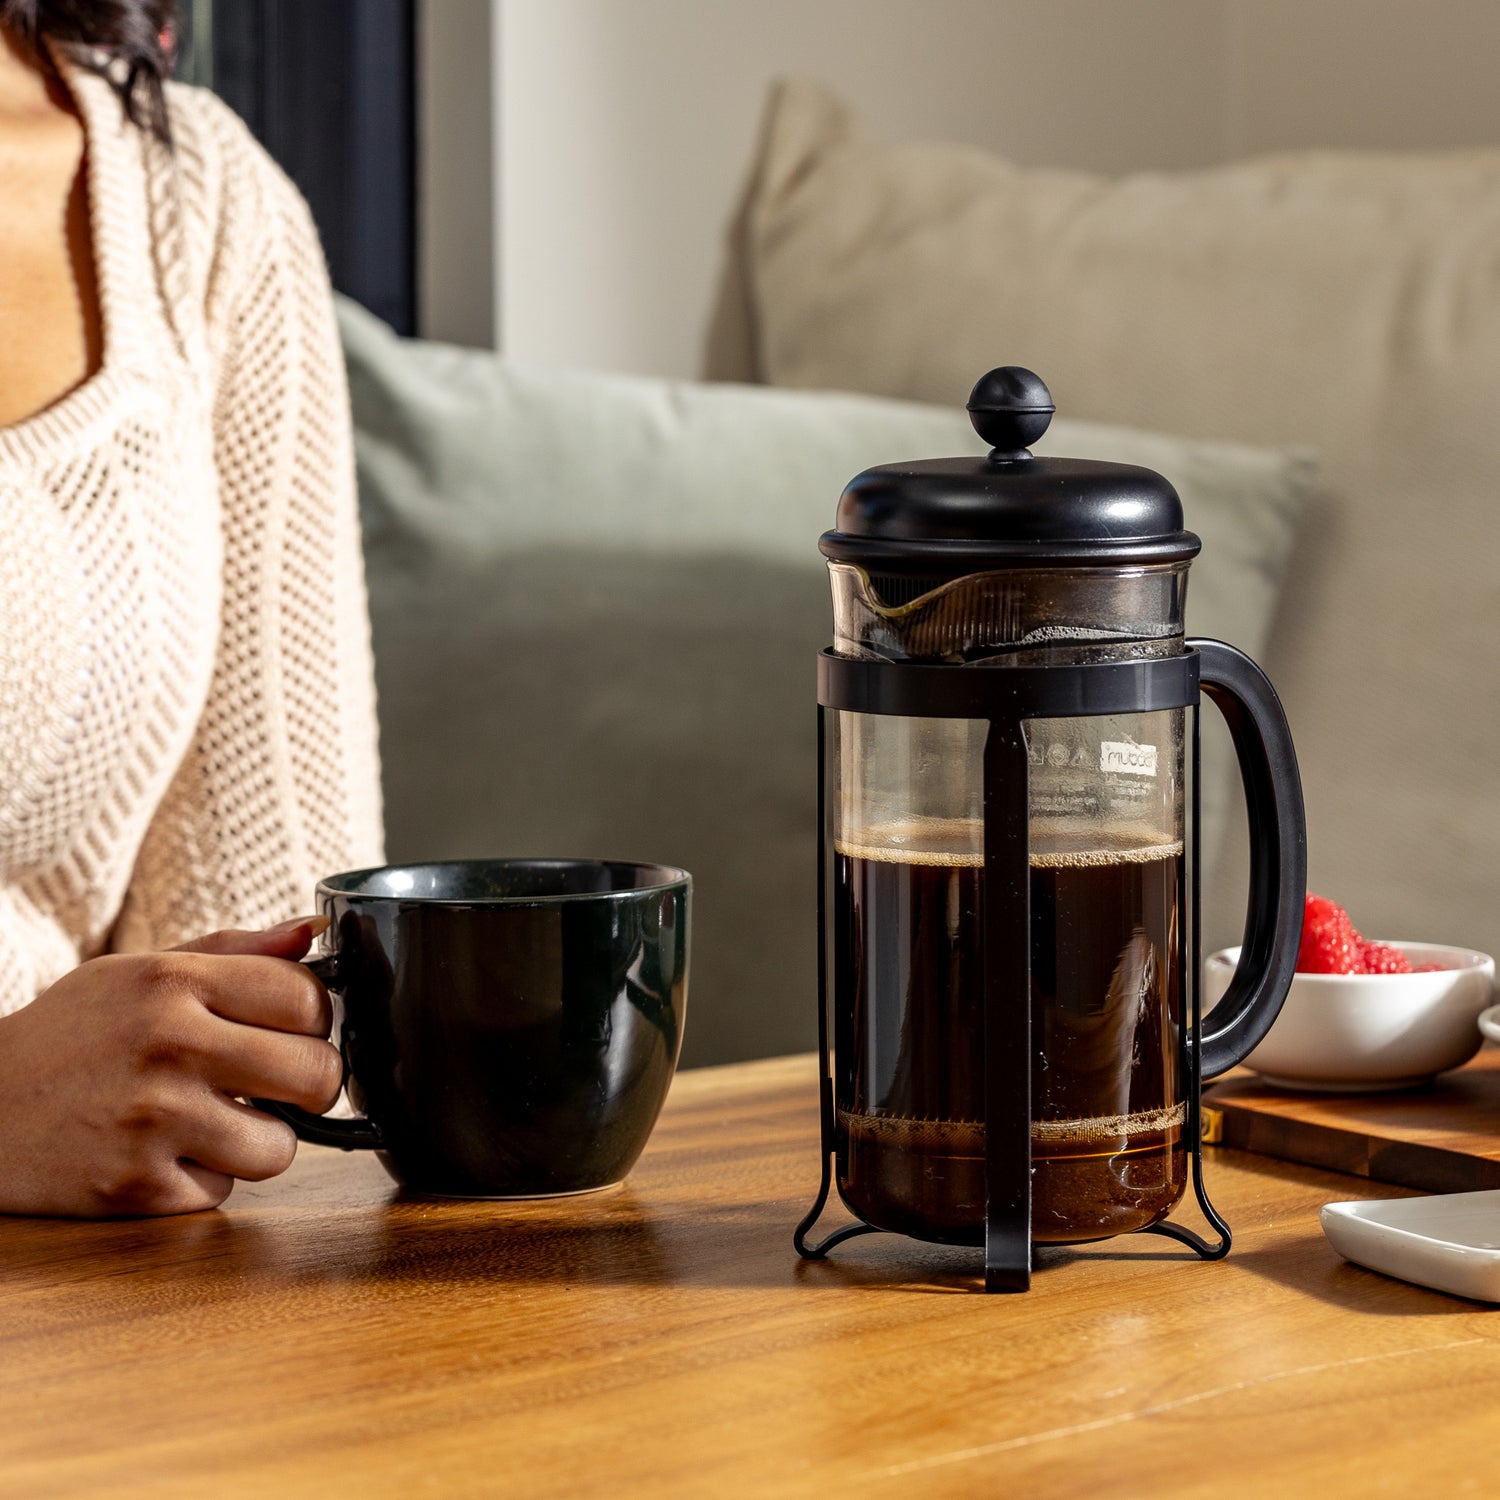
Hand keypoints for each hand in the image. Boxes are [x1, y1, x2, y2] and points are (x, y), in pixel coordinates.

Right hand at [0, 918, 341, 1217]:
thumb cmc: (72, 1034)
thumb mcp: (140, 971)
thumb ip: (235, 951)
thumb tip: (316, 930)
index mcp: (173, 982)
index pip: (308, 998)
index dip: (314, 1019)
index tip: (291, 1030)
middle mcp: (168, 1045)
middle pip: (316, 1073)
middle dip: (308, 1083)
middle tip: (276, 1084)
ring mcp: (152, 1120)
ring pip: (282, 1147)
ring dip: (259, 1140)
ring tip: (215, 1121)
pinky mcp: (134, 1187)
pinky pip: (222, 1191)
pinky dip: (203, 1179)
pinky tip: (165, 1153)